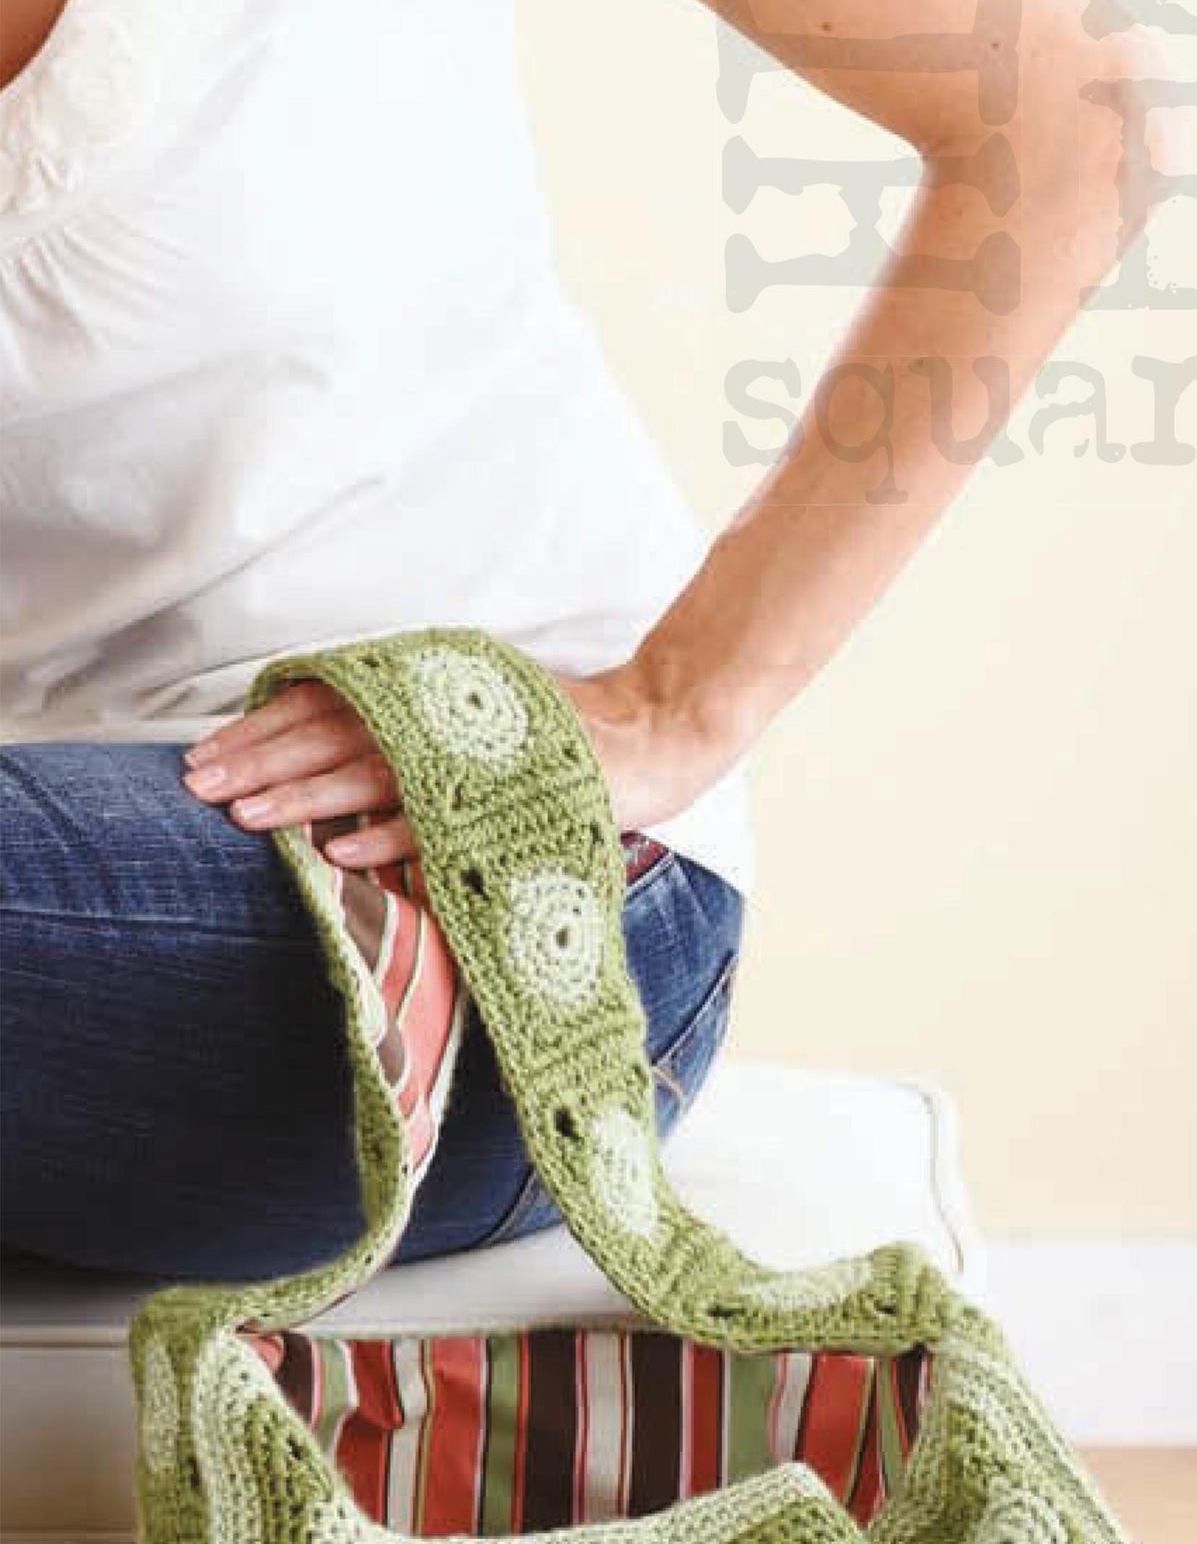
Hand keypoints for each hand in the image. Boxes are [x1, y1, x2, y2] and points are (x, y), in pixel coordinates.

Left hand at [182, 650, 747, 864]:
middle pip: (329, 735)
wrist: (651, 732)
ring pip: (369, 774)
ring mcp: (471, 756)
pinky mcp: (509, 796)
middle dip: (260, 762)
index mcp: (420, 689)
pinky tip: (342, 853)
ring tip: (248, 818)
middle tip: (199, 788)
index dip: (260, 728)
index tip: (205, 757)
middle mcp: (437, 714)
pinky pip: (438, 819)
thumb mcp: (461, 708)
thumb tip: (308, 743)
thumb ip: (396, 719)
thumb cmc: (546, 733)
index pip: (322, 703)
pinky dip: (389, 835)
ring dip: (305, 798)